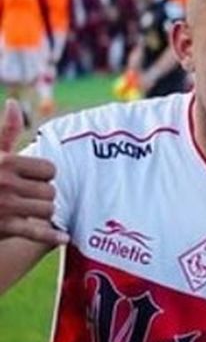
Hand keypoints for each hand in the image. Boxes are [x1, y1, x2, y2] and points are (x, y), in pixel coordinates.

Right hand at [0, 99, 66, 244]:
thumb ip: (6, 131)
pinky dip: (51, 237)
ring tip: (26, 212)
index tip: (31, 180)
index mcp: (5, 162)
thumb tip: (14, 103)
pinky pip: (36, 232)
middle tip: (28, 199)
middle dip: (43, 196)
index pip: (50, 170)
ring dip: (41, 214)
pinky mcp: (4, 227)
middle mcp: (4, 183)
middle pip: (51, 191)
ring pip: (48, 210)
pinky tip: (63, 238)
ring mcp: (4, 206)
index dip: (43, 176)